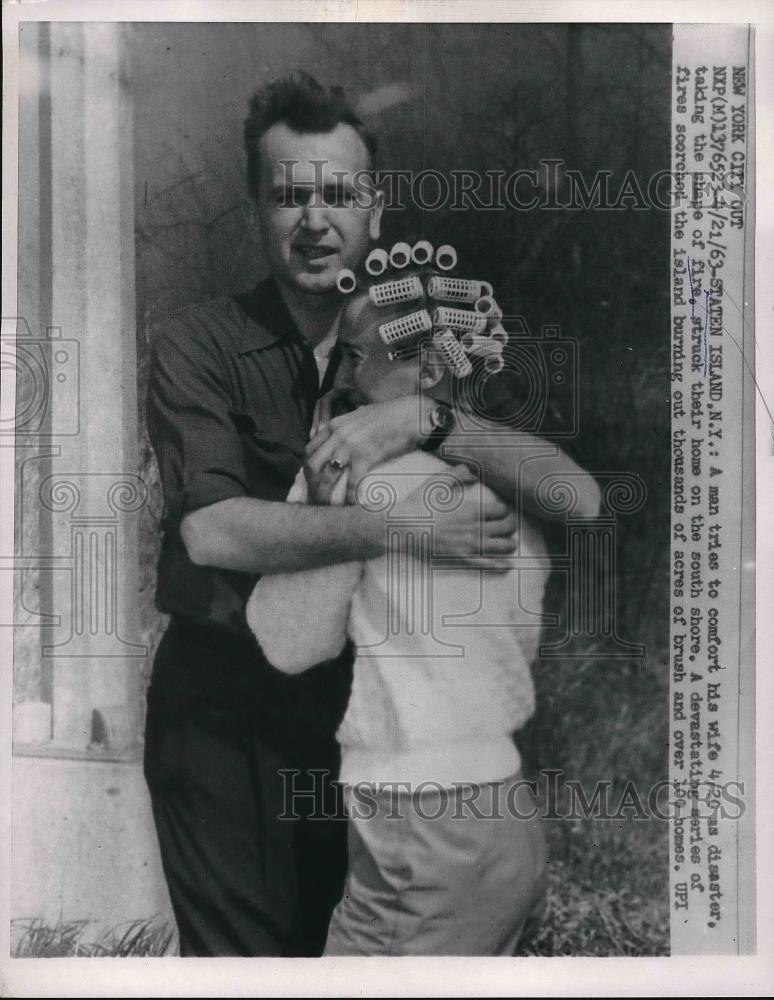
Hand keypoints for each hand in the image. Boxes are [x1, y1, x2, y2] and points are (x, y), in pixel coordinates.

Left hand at [306, 395, 432, 502]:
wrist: (410, 415)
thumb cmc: (389, 416)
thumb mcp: (359, 416)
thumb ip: (345, 427)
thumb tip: (338, 439)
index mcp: (335, 425)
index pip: (309, 449)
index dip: (307, 469)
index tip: (312, 481)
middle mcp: (338, 435)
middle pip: (313, 464)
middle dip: (311, 484)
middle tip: (316, 498)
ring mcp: (350, 446)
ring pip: (327, 475)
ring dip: (324, 494)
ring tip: (327, 507)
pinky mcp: (366, 457)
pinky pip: (352, 483)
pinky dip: (349, 498)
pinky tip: (351, 506)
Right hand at [357, 463, 518, 570]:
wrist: (402, 528)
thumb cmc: (419, 504)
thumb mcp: (437, 481)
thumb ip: (459, 473)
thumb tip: (474, 475)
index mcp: (472, 510)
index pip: (503, 510)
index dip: (502, 510)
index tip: (496, 510)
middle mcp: (475, 528)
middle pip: (508, 527)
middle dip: (509, 525)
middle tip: (503, 524)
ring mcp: (470, 545)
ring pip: (504, 546)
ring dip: (508, 542)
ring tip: (505, 540)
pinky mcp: (462, 559)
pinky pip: (489, 564)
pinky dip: (501, 565)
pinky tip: (508, 565)